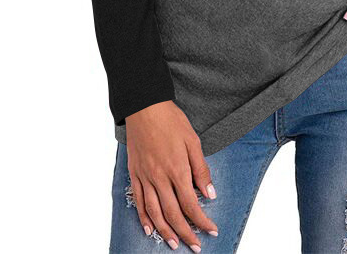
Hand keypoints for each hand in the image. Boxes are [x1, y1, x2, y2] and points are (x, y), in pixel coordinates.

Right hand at [126, 101, 217, 250]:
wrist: (145, 107)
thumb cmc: (171, 120)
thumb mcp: (193, 140)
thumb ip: (201, 169)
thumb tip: (209, 193)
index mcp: (177, 169)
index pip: (191, 203)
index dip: (202, 220)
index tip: (211, 230)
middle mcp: (159, 177)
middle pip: (173, 213)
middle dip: (186, 232)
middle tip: (195, 246)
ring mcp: (145, 177)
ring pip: (154, 212)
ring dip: (165, 231)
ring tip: (174, 244)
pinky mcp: (135, 174)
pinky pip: (139, 201)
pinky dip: (144, 218)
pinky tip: (149, 229)